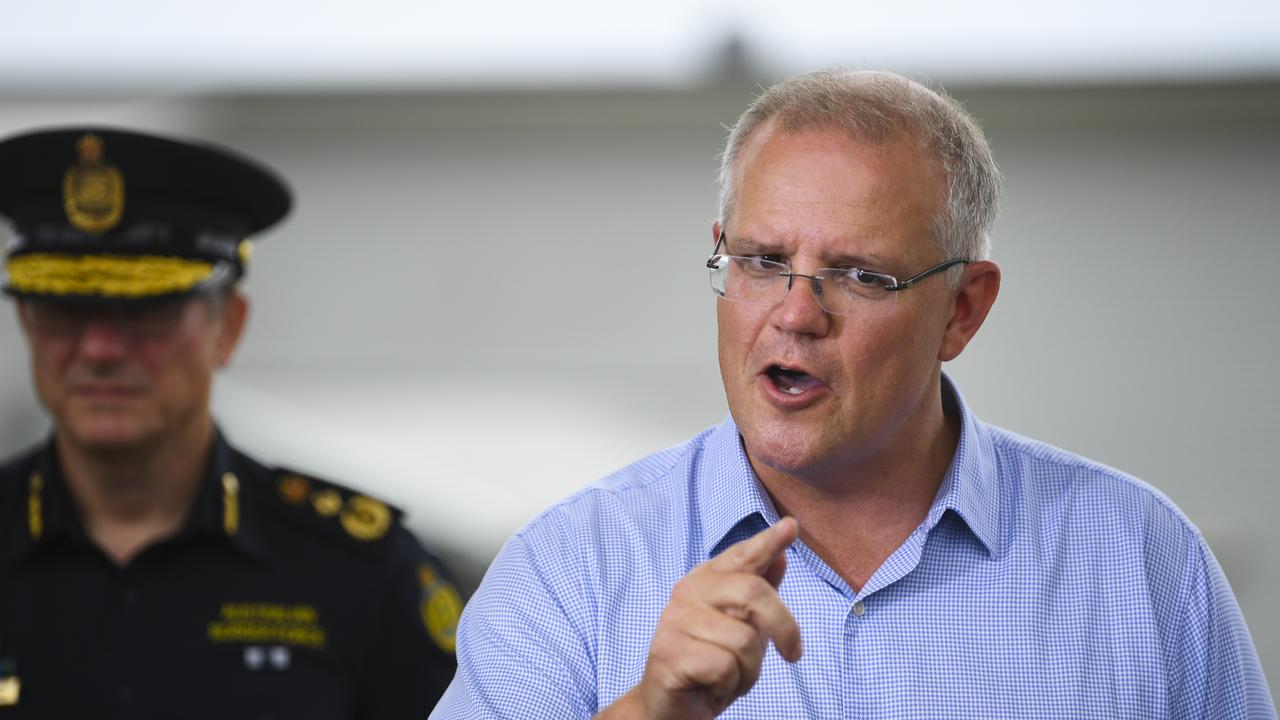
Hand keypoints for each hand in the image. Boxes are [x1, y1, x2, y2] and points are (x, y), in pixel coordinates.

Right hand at [601, 517, 801, 719]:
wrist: (670, 709)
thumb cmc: (710, 664)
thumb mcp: (742, 628)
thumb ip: (758, 593)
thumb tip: (780, 557)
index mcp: (705, 581)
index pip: (742, 556)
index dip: (767, 542)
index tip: (791, 526)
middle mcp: (687, 592)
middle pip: (754, 593)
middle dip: (784, 628)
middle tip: (793, 654)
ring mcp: (675, 621)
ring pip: (745, 640)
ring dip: (750, 671)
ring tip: (730, 677)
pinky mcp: (670, 653)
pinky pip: (725, 666)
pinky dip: (729, 686)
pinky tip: (712, 687)